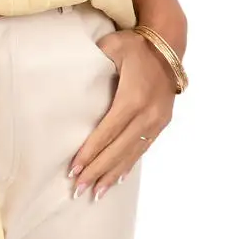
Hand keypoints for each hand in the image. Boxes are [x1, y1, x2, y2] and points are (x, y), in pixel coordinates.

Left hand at [66, 28, 176, 200]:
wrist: (168, 46)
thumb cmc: (136, 45)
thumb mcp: (114, 45)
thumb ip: (94, 56)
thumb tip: (71, 66)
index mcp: (132, 98)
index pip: (107, 132)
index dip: (90, 152)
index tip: (74, 169)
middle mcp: (146, 115)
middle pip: (118, 149)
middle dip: (97, 171)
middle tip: (78, 189)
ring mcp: (156, 122)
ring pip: (131, 154)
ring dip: (112, 175)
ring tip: (95, 194)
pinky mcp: (161, 123)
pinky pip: (143, 150)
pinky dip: (128, 166)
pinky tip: (117, 180)